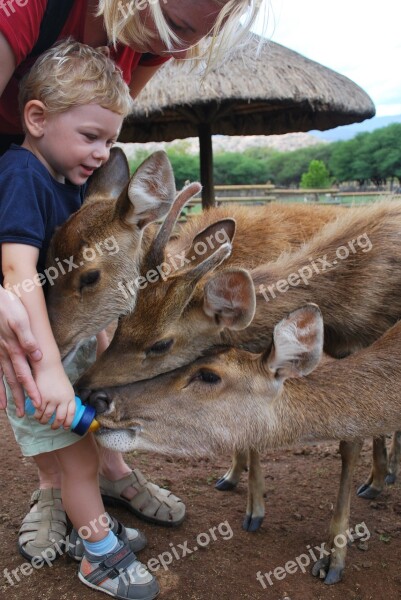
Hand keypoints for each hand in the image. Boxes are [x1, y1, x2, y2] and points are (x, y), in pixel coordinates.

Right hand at [0, 286, 41, 414]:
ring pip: (3, 378)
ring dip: (6, 394)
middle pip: (13, 380)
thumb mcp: (20, 320)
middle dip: (20, 397)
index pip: (24, 374)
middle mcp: (5, 354)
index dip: (32, 389)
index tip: (38, 402)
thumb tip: (37, 355)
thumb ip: (28, 339)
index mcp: (14, 348)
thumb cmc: (7, 307)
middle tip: (25, 414)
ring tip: (9, 409)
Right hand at [34, 366, 75, 429]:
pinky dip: (37, 415)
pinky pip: (39, 412)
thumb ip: (67, 399)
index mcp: (70, 397)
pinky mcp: (42, 398)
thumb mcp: (66, 388)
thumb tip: (66, 413)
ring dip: (43, 421)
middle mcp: (62, 399)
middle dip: (55, 426)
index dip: (68, 423)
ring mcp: (52, 399)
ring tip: (42, 421)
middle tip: (52, 427)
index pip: (71, 414)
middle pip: (59, 418)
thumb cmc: (57, 377)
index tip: (65, 427)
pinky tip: (36, 414)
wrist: (48, 367)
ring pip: (47, 416)